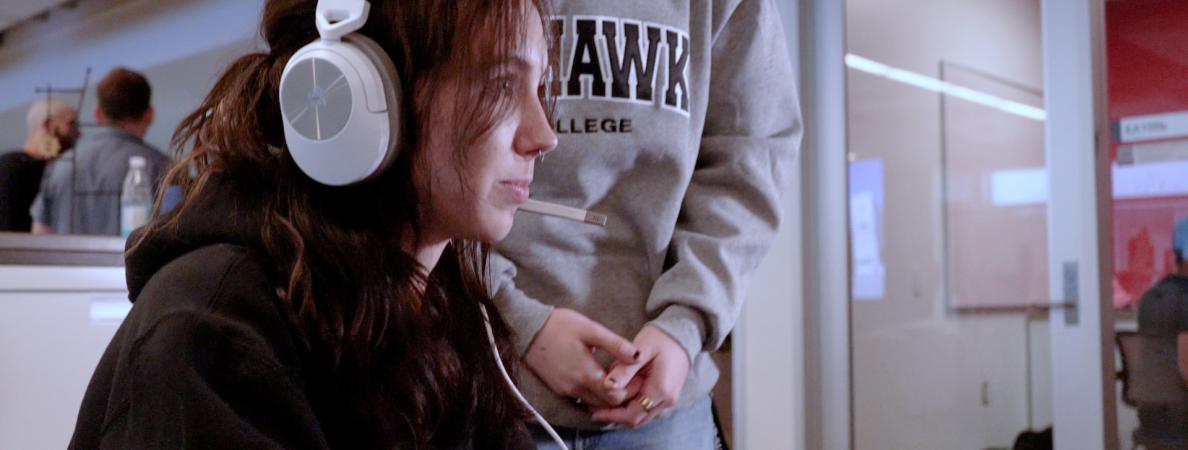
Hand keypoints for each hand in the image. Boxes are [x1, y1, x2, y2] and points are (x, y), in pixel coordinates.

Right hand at [524, 308, 639, 407]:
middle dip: (620, 394)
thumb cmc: (559, 326)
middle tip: (630, 378)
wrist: (527, 329)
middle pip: (606, 404)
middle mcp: (576, 388)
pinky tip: (597, 379)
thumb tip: (638, 356)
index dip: (630, 390)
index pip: (615, 397)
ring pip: (593, 403)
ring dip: (606, 396)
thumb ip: (615, 344)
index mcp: (586, 374)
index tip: (637, 377)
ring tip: (615, 377)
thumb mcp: (590, 329)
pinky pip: (581, 399)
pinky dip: (592, 395)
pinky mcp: (558, 388)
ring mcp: (565, 390)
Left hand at [591, 325, 690, 427]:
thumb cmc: (661, 338)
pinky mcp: (666, 396)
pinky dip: (631, 406)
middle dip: (614, 416)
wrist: (683, 334)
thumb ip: (625, 369)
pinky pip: (645, 408)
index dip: (611, 416)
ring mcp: (668, 400)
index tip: (593, 411)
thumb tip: (607, 386)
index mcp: (660, 390)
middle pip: (636, 419)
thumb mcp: (641, 350)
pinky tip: (618, 395)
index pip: (632, 415)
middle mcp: (666, 400)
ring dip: (622, 412)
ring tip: (602, 403)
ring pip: (641, 416)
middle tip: (594, 409)